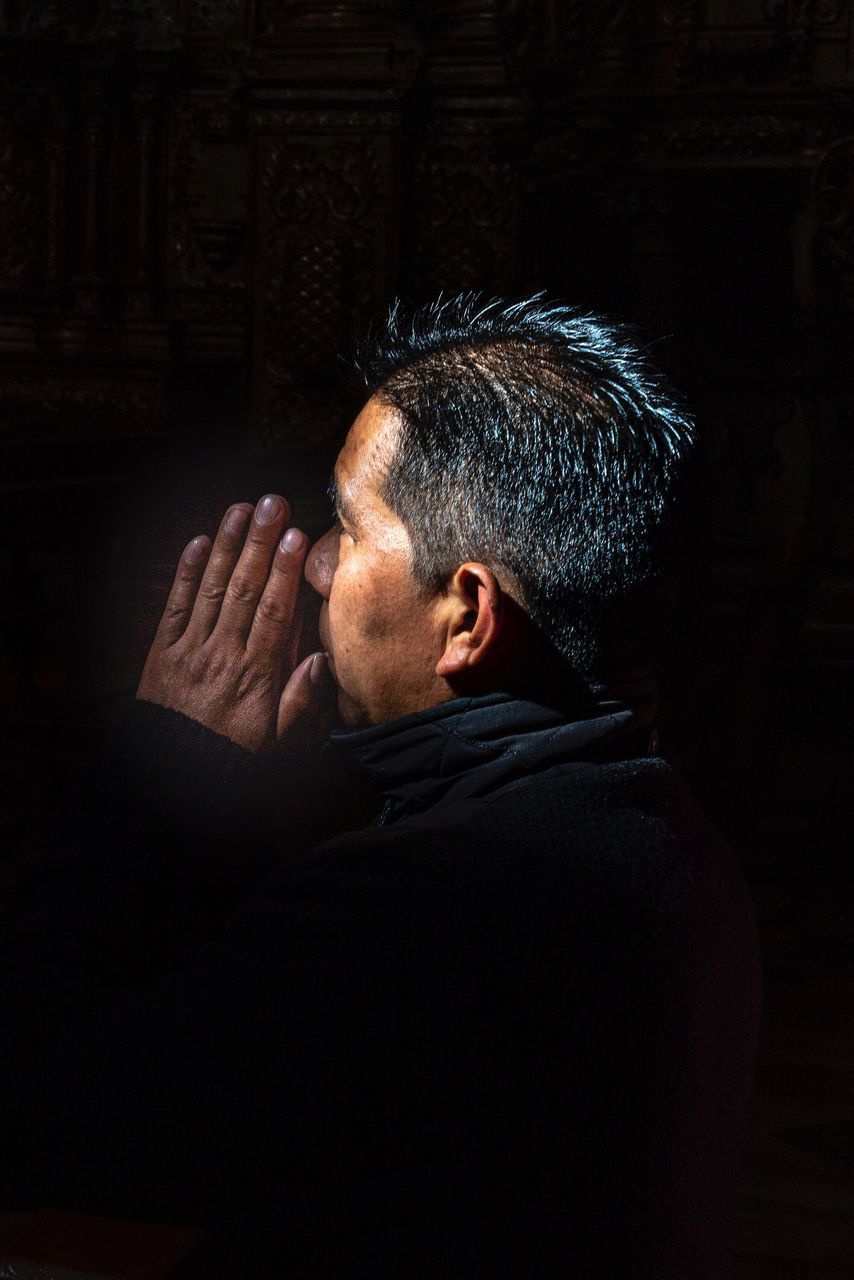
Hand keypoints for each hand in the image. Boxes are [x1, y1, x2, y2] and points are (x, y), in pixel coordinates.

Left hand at [136, 494, 333, 752]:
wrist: (169, 776)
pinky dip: (185, 572)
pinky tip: (199, 541)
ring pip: (211, 589)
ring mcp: (190, 649)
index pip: (273, 613)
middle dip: (260, 543)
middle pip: (243, 590)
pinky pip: (174, 606)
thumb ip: (301, 700)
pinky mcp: (162, 651)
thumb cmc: (231, 757)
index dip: (285, 572)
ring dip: (227, 545)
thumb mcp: (276, 742)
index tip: (297, 537)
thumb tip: (323, 659)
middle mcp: (222, 654)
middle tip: (273, 503)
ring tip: (241, 509)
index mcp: (255, 675)